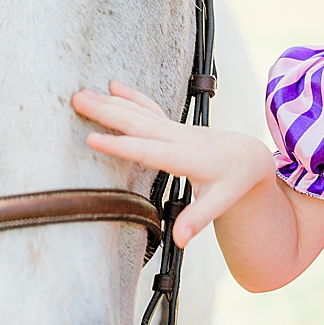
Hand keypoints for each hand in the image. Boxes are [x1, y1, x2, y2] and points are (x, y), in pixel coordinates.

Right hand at [72, 79, 273, 248]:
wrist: (246, 155)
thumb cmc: (233, 181)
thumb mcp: (221, 203)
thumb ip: (198, 220)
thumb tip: (179, 240)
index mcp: (184, 157)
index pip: (147, 151)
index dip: (119, 146)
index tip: (91, 139)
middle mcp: (175, 137)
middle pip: (135, 122)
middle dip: (104, 112)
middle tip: (76, 101)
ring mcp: (172, 128)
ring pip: (136, 111)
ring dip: (108, 102)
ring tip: (81, 94)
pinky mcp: (170, 125)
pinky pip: (147, 107)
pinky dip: (130, 95)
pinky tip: (113, 85)